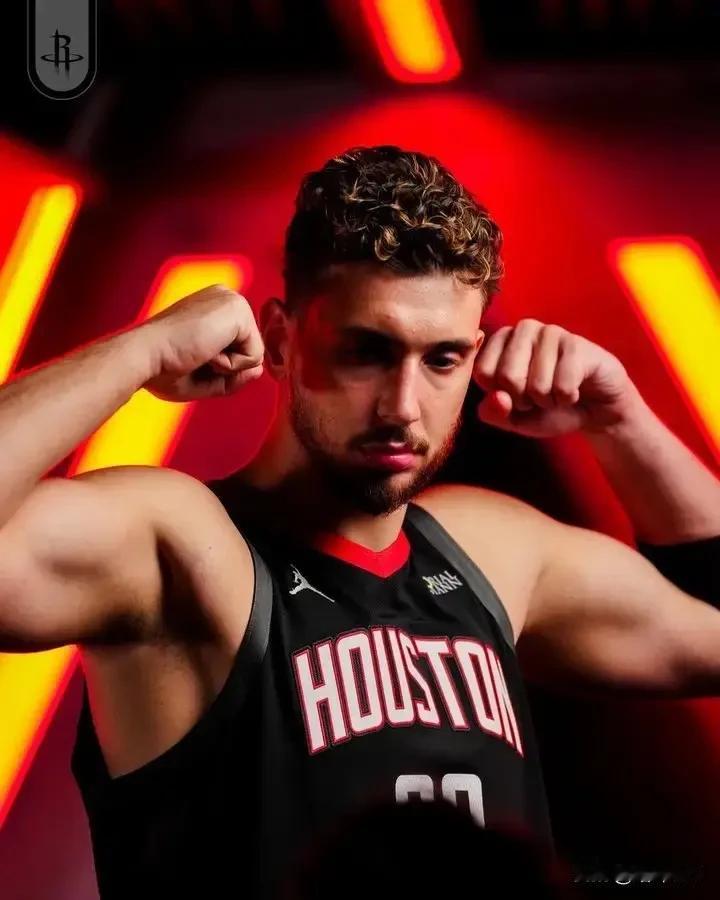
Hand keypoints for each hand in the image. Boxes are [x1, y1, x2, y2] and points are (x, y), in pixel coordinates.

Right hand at [141, 284, 264, 400]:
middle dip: (226, 367)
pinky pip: (255, 357)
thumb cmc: (162, 368)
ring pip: (254, 356)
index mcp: (214, 308)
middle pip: (248, 352)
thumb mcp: (204, 377)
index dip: (219, 367)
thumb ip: (234, 375)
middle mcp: (225, 298)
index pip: (238, 349)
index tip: (188, 357)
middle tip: (192, 356)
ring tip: (198, 352)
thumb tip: (260, 369)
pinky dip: (231, 365)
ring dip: (227, 366)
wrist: (144, 355)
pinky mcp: (238, 310)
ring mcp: (233, 301)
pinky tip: (205, 351)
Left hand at [473, 319, 635, 437]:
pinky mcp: (576, 344)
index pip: (483, 373)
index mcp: (500, 340)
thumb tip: (497, 397)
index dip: (501, 396)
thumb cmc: (548, 408)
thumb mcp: (513, 418)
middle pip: (507, 378)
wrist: (594, 408)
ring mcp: (551, 332)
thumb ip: (494, 412)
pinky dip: (568, 398)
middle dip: (525, 400)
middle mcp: (523, 328)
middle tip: (540, 394)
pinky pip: (563, 387)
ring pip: (537, 385)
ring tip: (558, 390)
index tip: (517, 394)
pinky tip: (575, 388)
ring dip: (549, 400)